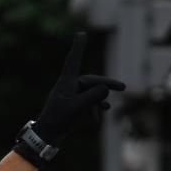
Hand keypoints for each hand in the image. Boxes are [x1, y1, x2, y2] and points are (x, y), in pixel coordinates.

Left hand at [15, 33, 125, 167]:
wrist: (47, 136)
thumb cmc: (58, 120)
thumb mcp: (77, 108)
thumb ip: (92, 97)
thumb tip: (106, 88)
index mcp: (66, 82)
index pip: (74, 61)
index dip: (78, 47)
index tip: (81, 34)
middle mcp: (69, 86)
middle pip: (91, 81)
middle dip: (106, 85)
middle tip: (123, 87)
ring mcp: (71, 96)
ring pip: (91, 93)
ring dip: (99, 101)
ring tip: (107, 109)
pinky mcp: (73, 105)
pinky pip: (89, 102)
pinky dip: (95, 108)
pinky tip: (100, 115)